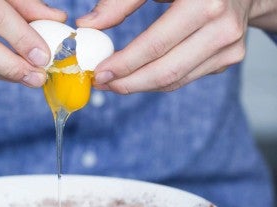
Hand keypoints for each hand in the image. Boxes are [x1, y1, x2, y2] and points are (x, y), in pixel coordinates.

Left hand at [77, 0, 254, 93]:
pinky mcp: (230, 57)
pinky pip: (186, 76)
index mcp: (204, 1)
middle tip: (103, 83)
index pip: (155, 45)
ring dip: (141, 85)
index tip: (98, 73)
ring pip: (175, 80)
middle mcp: (223, 27)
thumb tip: (88, 25)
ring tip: (116, 81)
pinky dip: (159, 79)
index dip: (124, 64)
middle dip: (128, 83)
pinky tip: (141, 73)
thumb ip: (121, 2)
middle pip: (166, 71)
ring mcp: (231, 46)